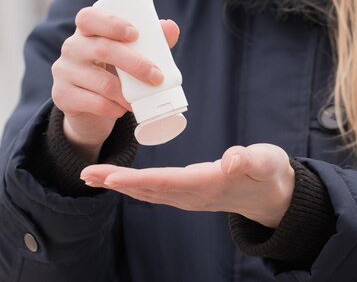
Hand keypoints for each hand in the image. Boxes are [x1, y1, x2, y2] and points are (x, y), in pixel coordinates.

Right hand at [51, 6, 179, 162]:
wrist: (87, 107)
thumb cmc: (111, 72)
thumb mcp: (127, 55)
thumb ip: (149, 41)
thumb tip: (171, 28)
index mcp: (86, 31)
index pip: (88, 17)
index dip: (111, 23)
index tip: (135, 34)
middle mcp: (71, 47)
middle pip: (102, 49)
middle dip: (134, 63)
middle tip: (156, 77)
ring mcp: (63, 71)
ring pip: (100, 81)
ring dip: (126, 93)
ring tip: (141, 100)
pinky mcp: (61, 95)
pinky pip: (92, 102)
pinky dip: (113, 108)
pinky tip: (122, 109)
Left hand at [80, 143, 294, 227]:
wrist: (270, 195)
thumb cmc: (267, 173)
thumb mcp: (265, 162)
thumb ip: (250, 161)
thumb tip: (233, 161)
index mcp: (205, 185)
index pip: (164, 182)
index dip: (136, 180)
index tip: (111, 177)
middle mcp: (190, 195)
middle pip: (146, 189)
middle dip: (115, 181)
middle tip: (86, 173)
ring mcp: (185, 196)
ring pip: (144, 191)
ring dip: (116, 183)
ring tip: (90, 175)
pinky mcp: (184, 192)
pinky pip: (151, 190)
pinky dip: (130, 184)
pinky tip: (114, 180)